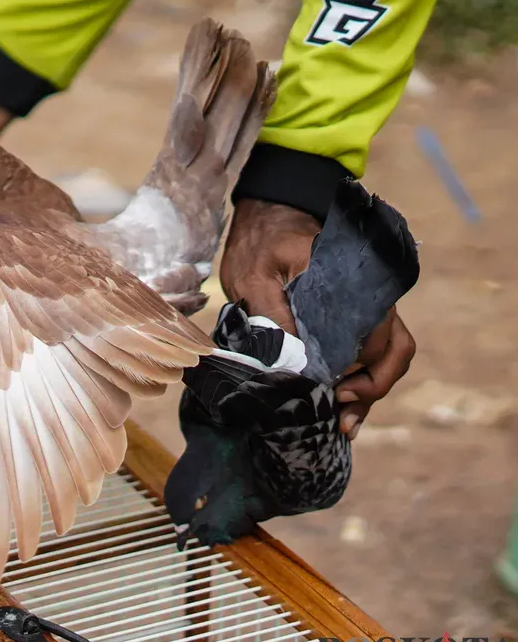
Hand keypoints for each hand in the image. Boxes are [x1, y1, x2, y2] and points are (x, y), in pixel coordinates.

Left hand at [218, 199, 415, 439]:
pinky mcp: (351, 319)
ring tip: (343, 425)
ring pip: (384, 358)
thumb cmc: (259, 244)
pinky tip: (342, 409)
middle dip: (369, 390)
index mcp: (349, 284)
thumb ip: (272, 311)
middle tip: (339, 419)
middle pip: (388, 352)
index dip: (363, 371)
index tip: (337, 391)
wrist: (267, 217)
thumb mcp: (253, 275)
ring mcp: (363, 309)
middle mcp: (366, 298)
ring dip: (368, 392)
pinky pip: (369, 355)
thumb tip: (293, 360)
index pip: (372, 334)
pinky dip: (359, 382)